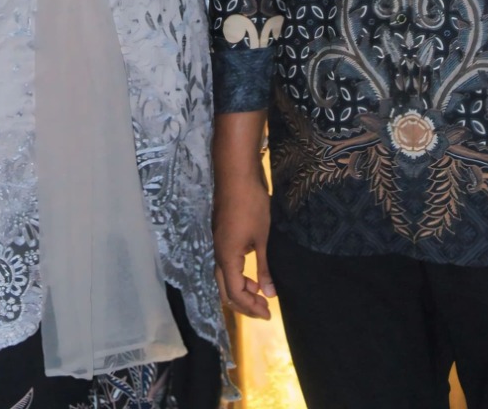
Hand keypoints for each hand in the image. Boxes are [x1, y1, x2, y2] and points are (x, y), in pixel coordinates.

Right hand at [213, 172, 274, 320]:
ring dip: (241, 289)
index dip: (250, 308)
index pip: (235, 294)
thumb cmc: (252, 204)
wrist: (237, 173)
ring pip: (224, 277)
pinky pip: (226, 265)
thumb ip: (264, 267)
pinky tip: (252, 272)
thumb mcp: (262, 237)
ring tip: (261, 292)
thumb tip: (269, 295)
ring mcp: (218, 244)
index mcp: (227, 257)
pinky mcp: (221, 235)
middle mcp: (218, 253)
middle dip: (244, 304)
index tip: (268, 314)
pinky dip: (238, 275)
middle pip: (225, 290)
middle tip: (264, 309)